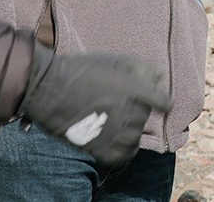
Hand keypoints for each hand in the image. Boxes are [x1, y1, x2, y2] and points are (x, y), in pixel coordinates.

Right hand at [20, 45, 171, 164]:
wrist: (49, 88)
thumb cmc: (82, 70)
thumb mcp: (115, 59)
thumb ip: (141, 68)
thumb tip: (159, 77)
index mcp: (134, 89)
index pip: (163, 102)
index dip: (162, 102)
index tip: (160, 103)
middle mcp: (129, 111)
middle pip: (144, 117)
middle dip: (136, 110)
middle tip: (118, 104)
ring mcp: (115, 132)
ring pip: (135, 136)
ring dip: (129, 129)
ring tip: (115, 121)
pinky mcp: (101, 148)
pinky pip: (124, 154)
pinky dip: (124, 148)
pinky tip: (116, 139)